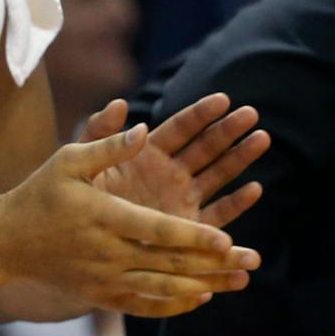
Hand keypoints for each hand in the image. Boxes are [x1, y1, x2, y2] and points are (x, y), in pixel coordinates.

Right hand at [0, 122, 257, 318]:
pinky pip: (144, 305)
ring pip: (163, 287)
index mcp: (103, 217)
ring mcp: (103, 278)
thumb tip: (146, 127)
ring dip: (205, 287)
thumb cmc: (39, 194)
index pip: (157, 231)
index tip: (226, 240)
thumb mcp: (68, 160)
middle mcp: (106, 252)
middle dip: (213, 264)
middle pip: (170, 263)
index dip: (194, 237)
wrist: (4, 241)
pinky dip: (174, 305)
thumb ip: (108, 144)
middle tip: (249, 261)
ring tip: (238, 282)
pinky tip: (201, 298)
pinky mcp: (99, 295)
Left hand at [85, 94, 267, 229]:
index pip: (179, 128)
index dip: (200, 114)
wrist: (72, 236)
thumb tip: (120, 103)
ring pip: (217, 174)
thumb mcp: (80, 159)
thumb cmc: (72, 194)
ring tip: (262, 138)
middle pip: (205, 147)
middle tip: (251, 114)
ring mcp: (181, 198)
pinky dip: (236, 202)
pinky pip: (217, 212)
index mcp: (147, 153)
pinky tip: (254, 188)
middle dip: (228, 130)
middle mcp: (169, 172)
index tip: (223, 99)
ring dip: (240, 157)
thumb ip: (99, 132)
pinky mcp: (188, 226)